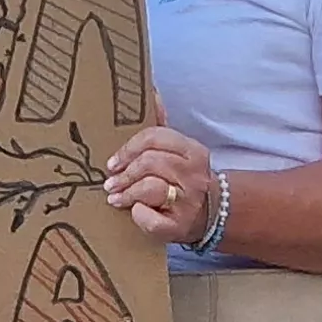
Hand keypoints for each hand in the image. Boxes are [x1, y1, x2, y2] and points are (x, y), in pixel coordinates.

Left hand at [101, 94, 215, 244]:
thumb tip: (151, 94)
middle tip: (110, 182)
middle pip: (150, 162)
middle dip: (125, 173)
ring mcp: (189, 202)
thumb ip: (162, 127)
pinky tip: (134, 212)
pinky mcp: (180, 227)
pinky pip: (153, 219)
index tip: (114, 162)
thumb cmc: (185, 179)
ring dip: (127, 193)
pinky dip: (139, 216)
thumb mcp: (179, 152)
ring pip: (150, 188)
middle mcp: (195, 175)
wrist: (211, 215)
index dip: (128, 149)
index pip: (155, 138)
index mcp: (194, 151)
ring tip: (115, 197)